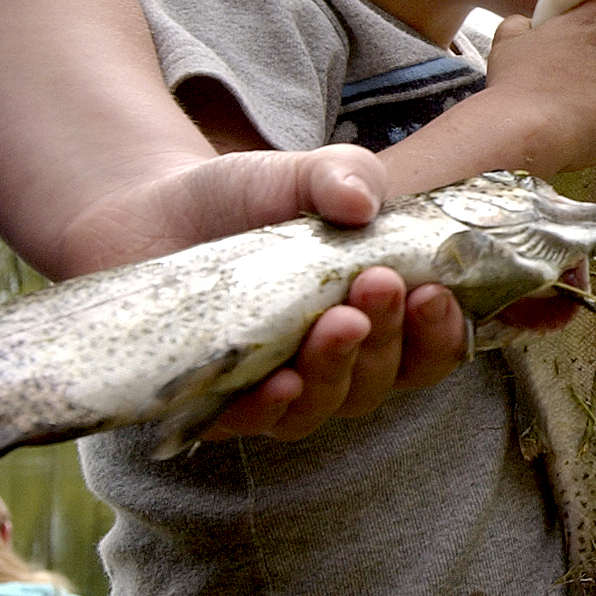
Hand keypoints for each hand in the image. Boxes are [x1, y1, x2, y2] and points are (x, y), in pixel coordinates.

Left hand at [56, 146, 471, 441]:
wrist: (152, 210)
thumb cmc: (246, 197)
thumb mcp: (301, 173)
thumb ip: (343, 175)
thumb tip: (363, 202)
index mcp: (378, 316)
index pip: (431, 348)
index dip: (443, 333)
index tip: (433, 293)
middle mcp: (338, 362)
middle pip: (385, 380)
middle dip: (390, 337)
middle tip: (379, 286)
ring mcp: (280, 387)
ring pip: (328, 405)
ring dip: (340, 370)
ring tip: (337, 324)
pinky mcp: (217, 402)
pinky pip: (254, 422)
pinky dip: (272, 407)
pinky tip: (280, 380)